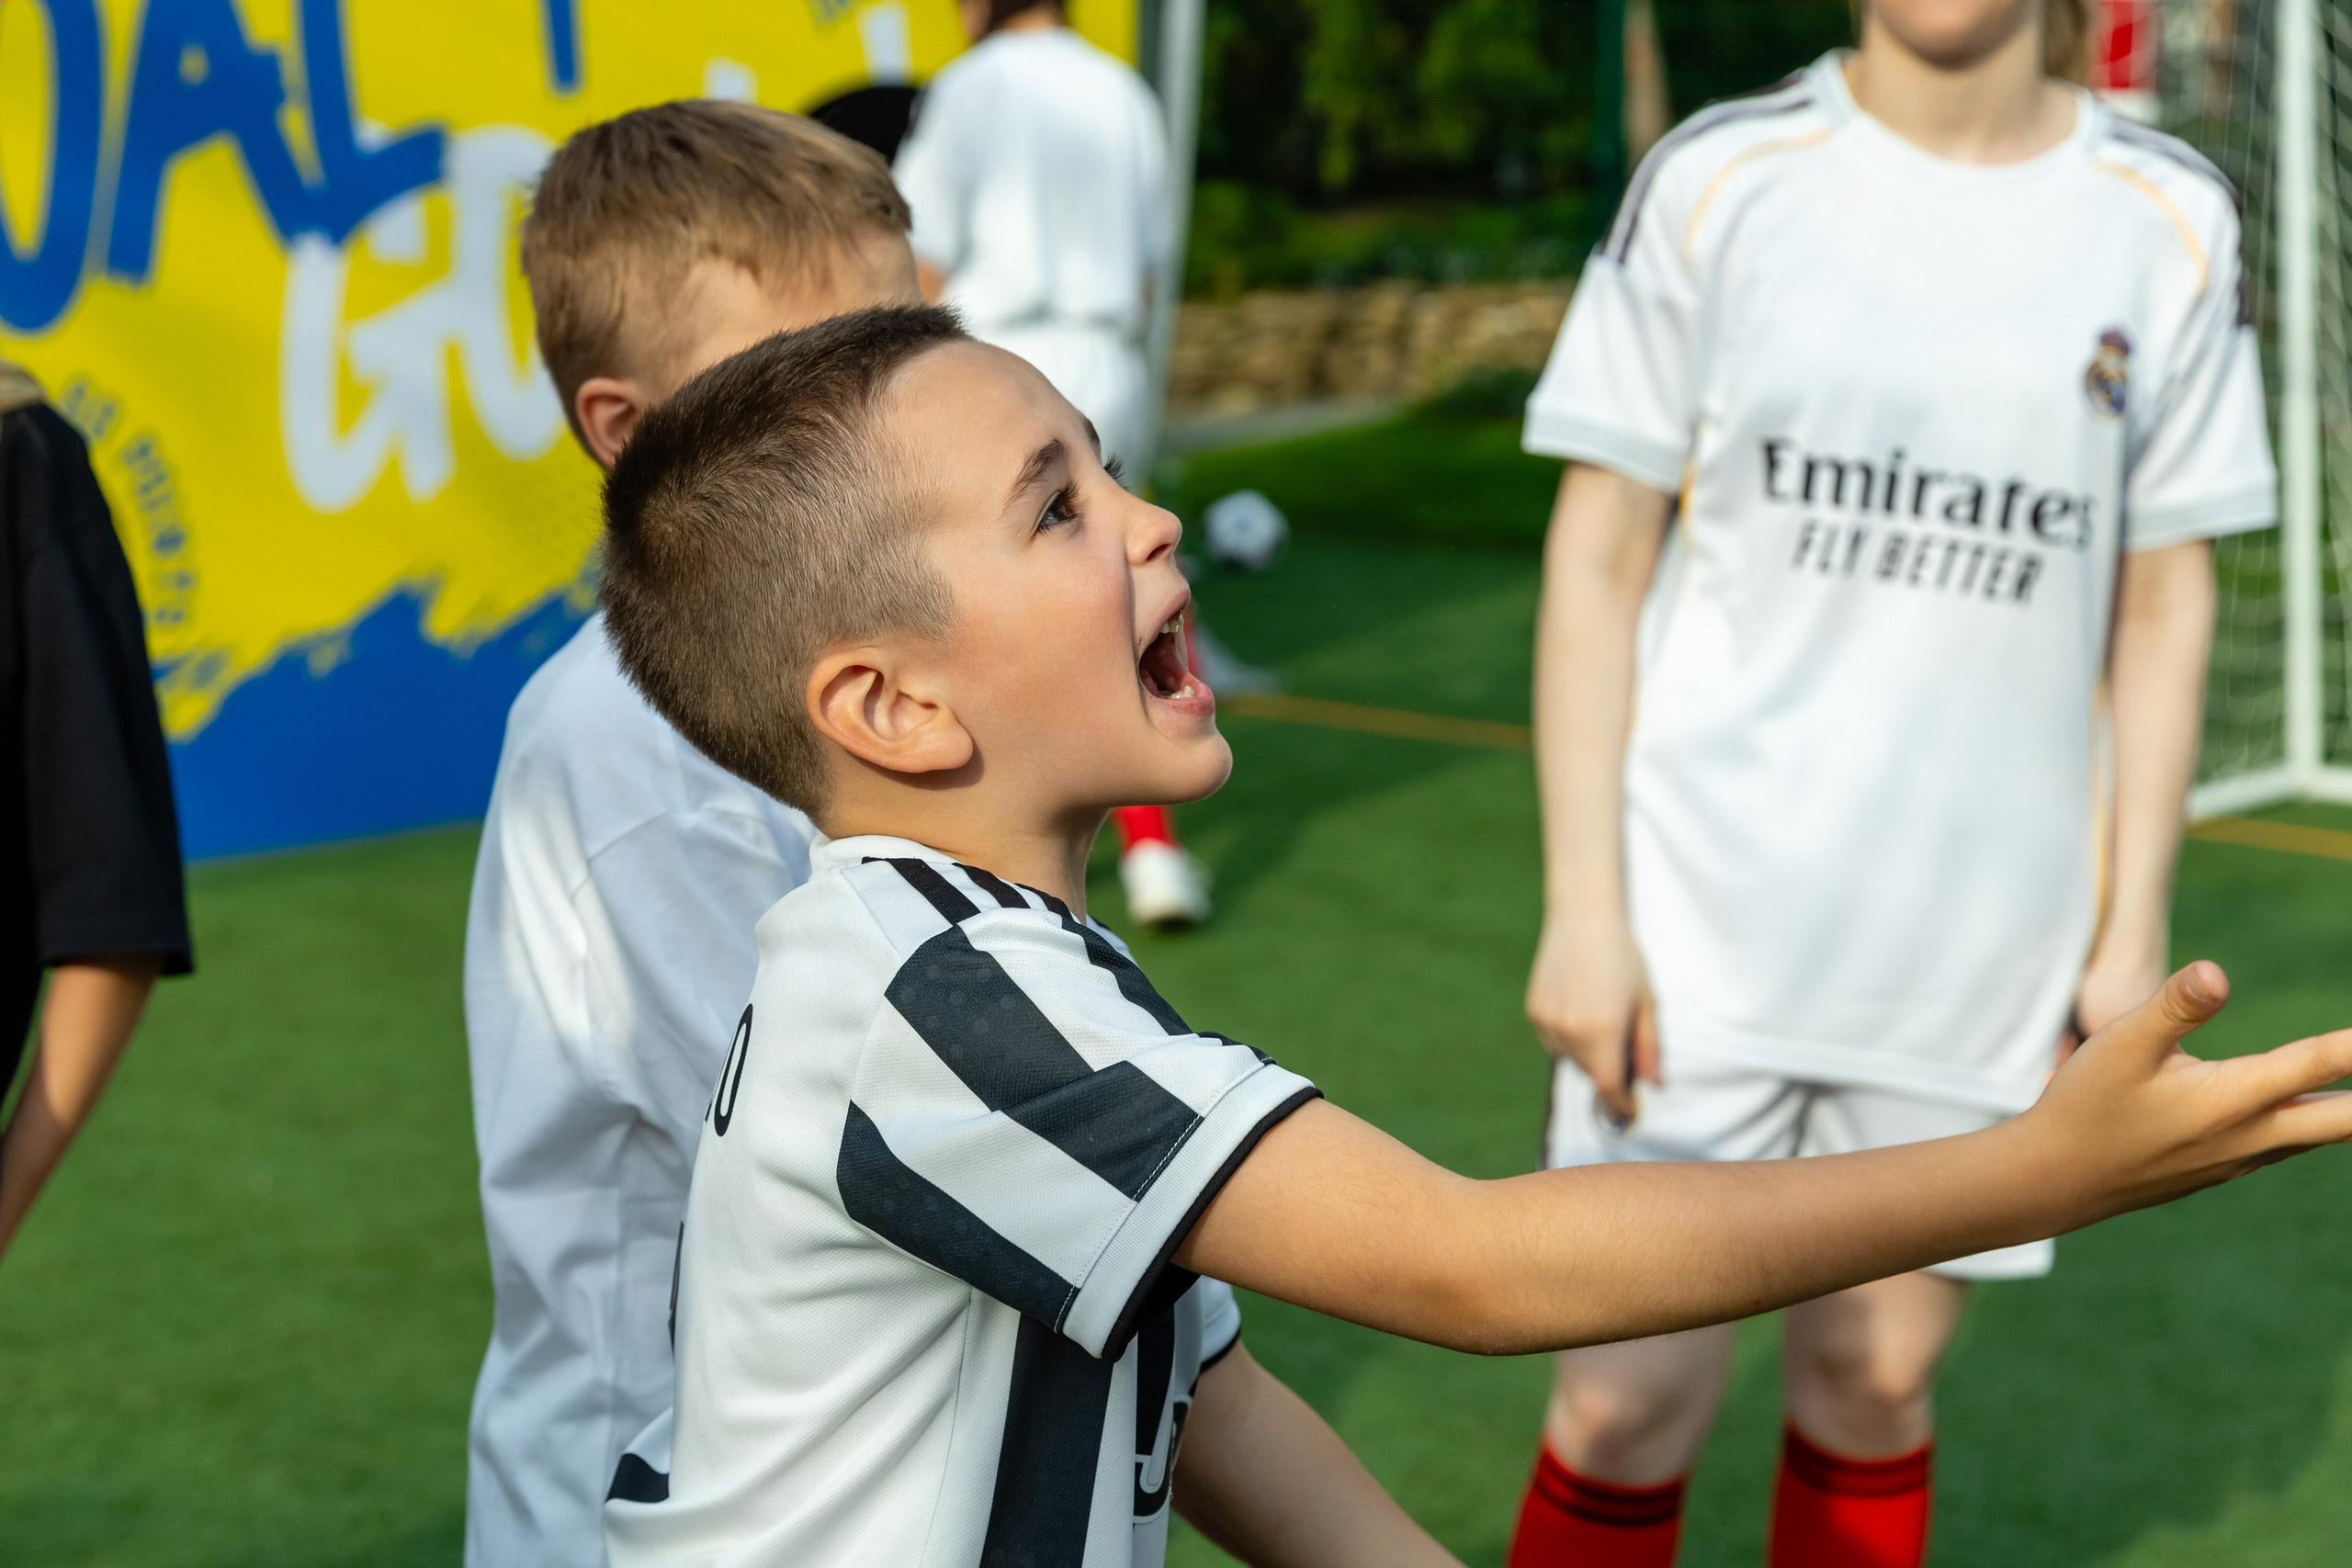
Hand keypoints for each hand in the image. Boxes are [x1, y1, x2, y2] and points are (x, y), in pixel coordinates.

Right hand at [1525, 909, 1658, 1125]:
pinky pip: (1553, 1040)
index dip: (1619, 1103)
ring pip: (1570, 1058)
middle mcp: (1571, 1029)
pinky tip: (1580, 1007)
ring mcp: (1547, 1021)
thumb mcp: (1646, 1001)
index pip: (1608, 1085)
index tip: (1628, 1109)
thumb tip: (1654, 1083)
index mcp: (1603, 1029)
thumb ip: (1649, 1046)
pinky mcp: (1534, 1011)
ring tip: (1600, 1016)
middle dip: (1609, 1070)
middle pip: (1591, 1073)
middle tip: (1624, 1042)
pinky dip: (1568, 1038)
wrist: (1582, 919)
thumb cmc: (1622, 957)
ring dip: (1588, 1053)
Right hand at [2031, 962, 2351, 1223]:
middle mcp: (2250, 1135)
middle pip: (2346, 1120)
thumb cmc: (2084, 1106)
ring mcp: (2240, 1159)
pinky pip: (2287, 1146)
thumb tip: (2217, 972)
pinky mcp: (2222, 1170)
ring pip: (2319, 1135)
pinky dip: (2316, 1127)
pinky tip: (2313, 1118)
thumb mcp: (2118, 1045)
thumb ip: (2173, 1007)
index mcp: (2232, 1099)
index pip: (2319, 1064)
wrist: (2055, 1182)